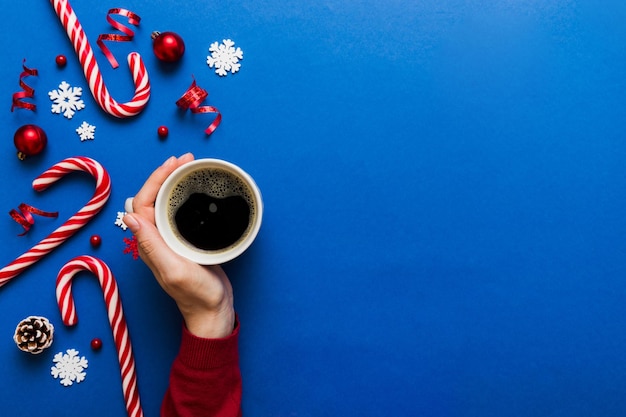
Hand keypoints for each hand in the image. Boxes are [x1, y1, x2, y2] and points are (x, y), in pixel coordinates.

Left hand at [123, 154, 234, 338]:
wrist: (213, 311)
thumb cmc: (196, 294)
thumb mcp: (174, 269)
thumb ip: (152, 245)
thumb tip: (129, 216)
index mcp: (150, 243)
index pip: (143, 202)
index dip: (155, 179)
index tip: (174, 163)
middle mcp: (156, 239)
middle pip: (152, 198)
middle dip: (165, 175)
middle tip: (185, 159)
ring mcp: (170, 239)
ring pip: (165, 203)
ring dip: (174, 182)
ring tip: (189, 167)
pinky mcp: (185, 241)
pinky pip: (179, 211)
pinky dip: (185, 195)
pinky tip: (196, 189)